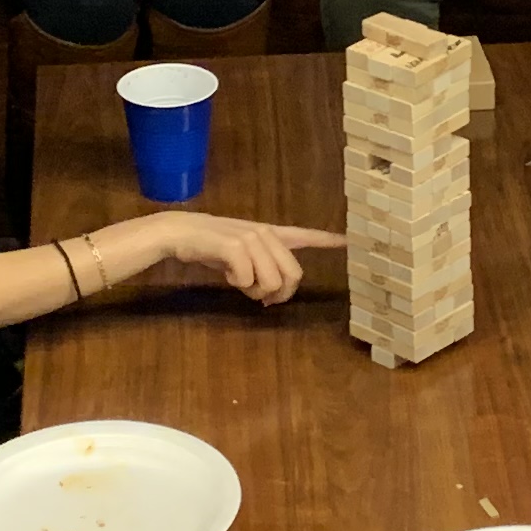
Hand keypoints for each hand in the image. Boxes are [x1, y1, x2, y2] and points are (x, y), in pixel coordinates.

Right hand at [126, 212, 349, 304]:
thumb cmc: (212, 249)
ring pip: (272, 282)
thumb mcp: (242, 258)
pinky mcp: (236, 246)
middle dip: (278, 294)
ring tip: (239, 282)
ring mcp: (251, 238)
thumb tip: (273, 297)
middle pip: (293, 275)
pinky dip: (237, 284)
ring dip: (255, 291)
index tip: (348, 241)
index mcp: (270, 234)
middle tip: (259, 297)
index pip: (305, 236)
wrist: (181, 234)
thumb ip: (262, 270)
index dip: (327, 240)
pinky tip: (226, 274)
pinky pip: (248, 280)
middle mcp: (266, 233)